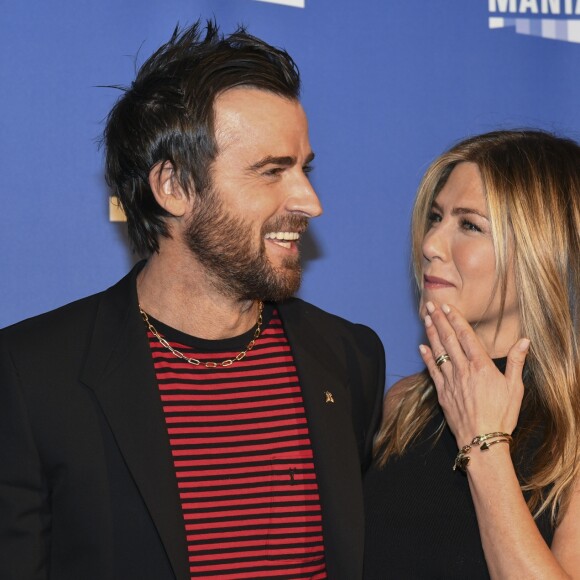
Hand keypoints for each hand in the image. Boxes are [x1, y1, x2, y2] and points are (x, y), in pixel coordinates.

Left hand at [419, 302, 529, 446]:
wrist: (482, 440)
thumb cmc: (502, 415)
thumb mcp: (515, 388)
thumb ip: (517, 362)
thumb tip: (524, 340)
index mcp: (481, 366)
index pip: (466, 336)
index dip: (455, 319)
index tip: (448, 307)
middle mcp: (463, 370)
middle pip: (449, 339)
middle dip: (439, 320)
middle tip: (430, 305)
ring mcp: (450, 381)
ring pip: (438, 351)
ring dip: (431, 333)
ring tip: (425, 318)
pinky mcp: (442, 393)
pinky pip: (432, 370)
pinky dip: (426, 357)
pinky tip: (421, 347)